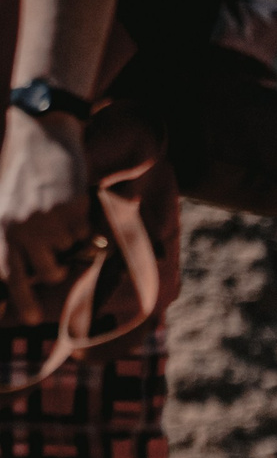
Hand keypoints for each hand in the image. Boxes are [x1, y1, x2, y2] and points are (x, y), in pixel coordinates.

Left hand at [0, 107, 91, 312]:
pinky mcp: (72, 213)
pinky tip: (71, 206)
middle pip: (48, 273)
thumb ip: (13, 242)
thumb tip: (27, 278)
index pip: (8, 275)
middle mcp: (22, 229)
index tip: (31, 319)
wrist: (42, 139)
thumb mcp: (7, 209)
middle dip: (57, 268)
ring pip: (71, 255)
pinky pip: (87, 237)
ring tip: (59, 216)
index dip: (21, 301)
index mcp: (1, 229)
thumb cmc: (23, 177)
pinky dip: (84, 228)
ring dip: (71, 244)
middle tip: (57, 257)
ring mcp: (49, 222)